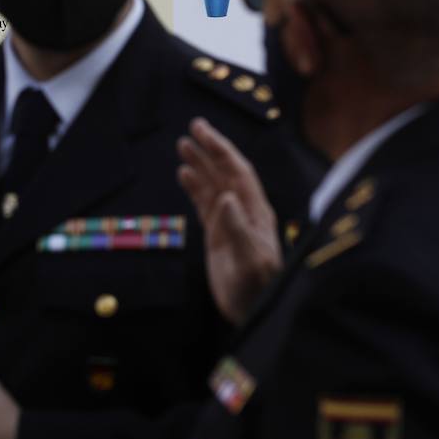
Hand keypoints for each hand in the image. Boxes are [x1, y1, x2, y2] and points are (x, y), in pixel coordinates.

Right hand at [177, 117, 281, 324]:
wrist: (253, 312)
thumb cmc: (256, 288)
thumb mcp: (249, 261)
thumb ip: (238, 229)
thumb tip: (226, 197)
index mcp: (255, 211)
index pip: (238, 172)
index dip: (221, 149)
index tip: (202, 132)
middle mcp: (244, 210)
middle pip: (225, 172)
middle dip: (210, 149)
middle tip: (193, 126)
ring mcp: (231, 221)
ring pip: (213, 184)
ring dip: (200, 164)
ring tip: (183, 144)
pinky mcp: (218, 234)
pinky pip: (205, 202)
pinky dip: (195, 186)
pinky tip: (184, 173)